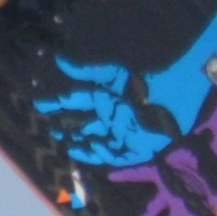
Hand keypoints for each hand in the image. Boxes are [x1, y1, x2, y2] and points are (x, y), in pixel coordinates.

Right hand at [35, 60, 171, 167]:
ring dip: (83, 145)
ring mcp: (125, 134)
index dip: (59, 104)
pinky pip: (117, 155)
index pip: (78, 102)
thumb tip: (58, 59)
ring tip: (68, 145)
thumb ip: (86, 71)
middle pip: (85, 126)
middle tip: (52, 131)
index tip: (40, 105)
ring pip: (98, 144)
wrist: (175, 94)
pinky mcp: (138, 149)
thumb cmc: (145, 81)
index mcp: (106, 99)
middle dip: (68, 129)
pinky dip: (103, 154)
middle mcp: (112, 118)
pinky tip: (91, 147)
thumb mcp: (112, 75)